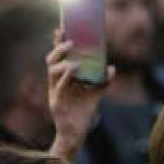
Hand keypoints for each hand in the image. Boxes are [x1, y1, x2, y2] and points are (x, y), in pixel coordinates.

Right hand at [46, 29, 113, 159]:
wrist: (76, 134)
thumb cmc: (83, 114)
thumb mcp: (95, 95)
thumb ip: (103, 82)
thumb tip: (112, 67)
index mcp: (63, 79)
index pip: (58, 57)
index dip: (57, 43)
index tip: (61, 28)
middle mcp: (56, 83)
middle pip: (51, 60)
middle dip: (58, 48)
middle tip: (70, 41)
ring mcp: (55, 92)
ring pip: (52, 71)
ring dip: (63, 61)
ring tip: (75, 58)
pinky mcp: (56, 102)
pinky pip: (59, 85)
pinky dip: (66, 75)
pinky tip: (74, 68)